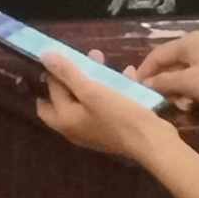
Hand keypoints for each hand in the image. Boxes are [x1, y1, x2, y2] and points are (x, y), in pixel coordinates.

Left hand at [32, 49, 182, 164]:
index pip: (49, 93)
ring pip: (87, 98)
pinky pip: (107, 103)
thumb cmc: (119, 116)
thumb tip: (44, 57)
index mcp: (63, 120)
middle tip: (80, 58)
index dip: (52, 74)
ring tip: (100, 58)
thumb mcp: (91, 91)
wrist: (154, 141)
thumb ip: (67, 74)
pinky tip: (126, 73)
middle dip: (72, 75)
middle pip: (65, 96)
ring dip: (93, 78)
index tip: (60, 55)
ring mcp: (94, 129)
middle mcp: (74, 127)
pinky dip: (112, 88)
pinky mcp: (112, 127)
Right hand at [133, 31, 198, 114]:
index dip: (144, 72)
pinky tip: (192, 104)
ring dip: (178, 90)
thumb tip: (144, 83)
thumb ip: (162, 81)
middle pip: (170, 65)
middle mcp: (197, 45)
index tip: (135, 89)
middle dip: (164, 84)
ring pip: (183, 73)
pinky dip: (190, 90)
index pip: (157, 55)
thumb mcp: (187, 83)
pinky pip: (196, 78)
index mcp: (188, 41)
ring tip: (181, 106)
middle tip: (162, 101)